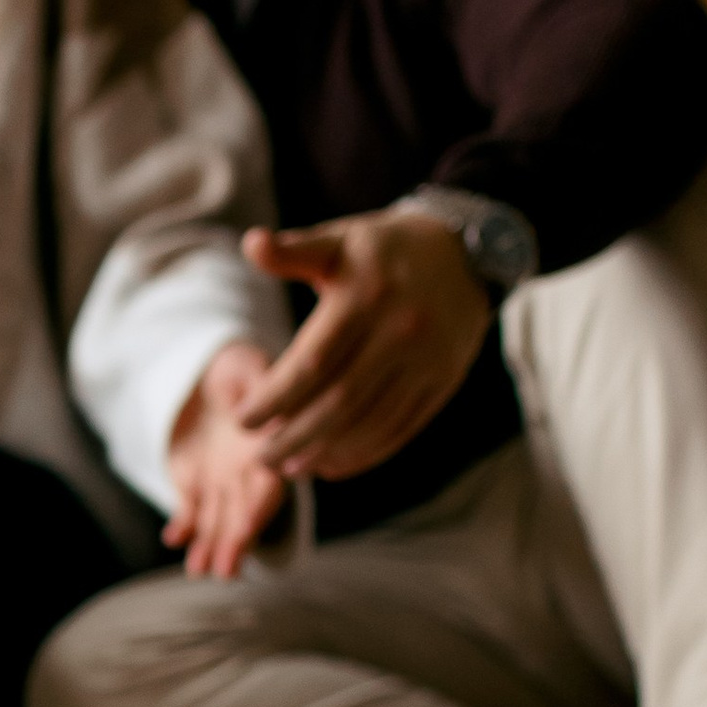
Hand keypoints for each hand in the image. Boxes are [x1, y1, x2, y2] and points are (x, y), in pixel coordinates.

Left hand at [165, 339, 288, 579]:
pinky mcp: (194, 484)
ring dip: (210, 546)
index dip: (259, 509)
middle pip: (242, 513)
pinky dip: (183, 526)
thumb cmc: (238, 367)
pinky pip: (190, 512)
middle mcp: (248, 473)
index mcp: (268, 449)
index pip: (268, 486)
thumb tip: (268, 407)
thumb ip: (260, 391)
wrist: (210, 374)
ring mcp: (221, 482)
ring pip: (217, 521)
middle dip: (235, 541)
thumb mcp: (250, 369)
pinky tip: (174, 539)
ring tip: (200, 570)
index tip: (250, 528)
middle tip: (226, 571)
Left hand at [237, 210, 490, 480]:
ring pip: (371, 421)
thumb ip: (294, 250)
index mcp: (366, 296)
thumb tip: (252, 243)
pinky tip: (332, 465)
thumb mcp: (340, 238)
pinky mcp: (443, 380)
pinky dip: (365, 453)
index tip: (243, 420)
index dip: (275, 398)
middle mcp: (400, 330)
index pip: (312, 363)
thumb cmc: (382, 250)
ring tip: (291, 468)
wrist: (464, 254)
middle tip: (261, 459)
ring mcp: (426, 360)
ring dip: (326, 452)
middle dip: (294, 437)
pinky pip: (401, 427)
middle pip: (339, 401)